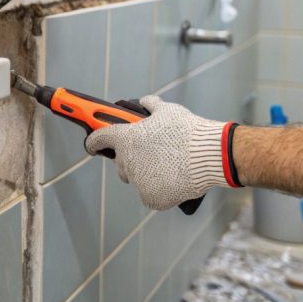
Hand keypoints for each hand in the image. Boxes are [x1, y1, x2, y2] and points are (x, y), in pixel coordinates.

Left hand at [84, 95, 241, 210]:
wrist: (210, 155)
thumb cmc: (187, 130)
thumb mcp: (167, 110)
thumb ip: (150, 106)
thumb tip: (144, 103)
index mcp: (126, 139)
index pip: (98, 139)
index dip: (93, 141)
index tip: (92, 145)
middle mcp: (127, 161)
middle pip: (120, 162)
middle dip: (130, 158)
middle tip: (149, 153)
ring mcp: (138, 182)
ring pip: (136, 178)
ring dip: (145, 173)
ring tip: (167, 165)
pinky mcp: (151, 198)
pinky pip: (149, 194)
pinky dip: (158, 190)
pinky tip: (172, 180)